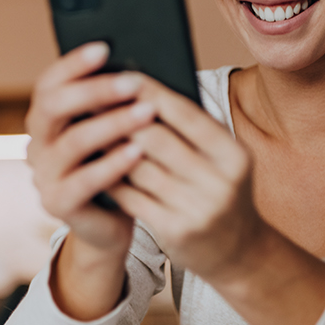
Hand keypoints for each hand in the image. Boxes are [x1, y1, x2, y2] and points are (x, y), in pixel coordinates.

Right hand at [25, 42, 154, 256]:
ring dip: (112, 123)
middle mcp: (37, 144)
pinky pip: (83, 181)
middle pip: (52, 107)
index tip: (104, 48)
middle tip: (133, 82)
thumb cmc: (117, 166)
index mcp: (45, 119)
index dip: (72, 64)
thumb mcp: (113, 130)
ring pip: (72, 142)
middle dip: (93, 90)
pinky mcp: (57, 204)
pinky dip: (111, 164)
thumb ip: (114, 104)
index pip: (48, 83)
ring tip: (146, 112)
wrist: (111, 223)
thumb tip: (141, 66)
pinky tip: (137, 151)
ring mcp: (43, 175)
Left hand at [107, 74, 265, 285]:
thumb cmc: (219, 189)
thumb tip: (141, 89)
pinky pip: (132, 197)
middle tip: (92, 97)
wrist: (237, 250)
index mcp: (234, 155)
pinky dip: (110, 176)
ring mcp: (197, 210)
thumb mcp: (221, 159)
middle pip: (157, 140)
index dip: (152, 92)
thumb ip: (191, 129)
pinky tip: (93, 162)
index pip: (186, 115)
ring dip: (109, 145)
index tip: (123, 74)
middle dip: (121, 116)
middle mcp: (220, 182)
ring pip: (138, 168)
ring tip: (87, 125)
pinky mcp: (175, 231)